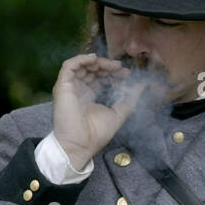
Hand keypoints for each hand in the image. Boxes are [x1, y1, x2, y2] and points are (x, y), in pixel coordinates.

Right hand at [51, 54, 169, 168]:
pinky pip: (68, 66)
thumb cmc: (96, 134)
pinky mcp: (62, 86)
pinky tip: (95, 59)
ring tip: (112, 65)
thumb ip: (129, 100)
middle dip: (108, 66)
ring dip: (98, 62)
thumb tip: (141, 85)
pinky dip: (81, 59)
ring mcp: (70, 88)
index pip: (100, 78)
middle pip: (92, 70)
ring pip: (82, 65)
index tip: (127, 74)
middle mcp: (78, 90)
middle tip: (121, 68)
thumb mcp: (118, 113)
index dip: (113, 73)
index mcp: (89, 96)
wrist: (81, 145)